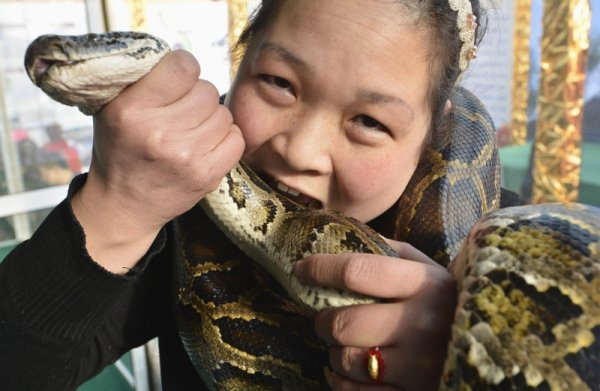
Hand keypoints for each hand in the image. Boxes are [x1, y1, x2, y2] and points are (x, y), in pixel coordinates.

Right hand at [73, 50, 244, 271]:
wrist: (124, 204)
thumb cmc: (121, 149)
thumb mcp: (114, 108)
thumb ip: (145, 80)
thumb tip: (184, 58)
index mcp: (131, 109)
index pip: (183, 67)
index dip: (184, 68)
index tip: (178, 80)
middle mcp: (159, 133)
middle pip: (207, 91)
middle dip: (197, 97)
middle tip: (181, 112)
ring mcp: (186, 156)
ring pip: (224, 114)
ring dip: (211, 119)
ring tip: (191, 131)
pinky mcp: (207, 175)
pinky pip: (237, 139)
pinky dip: (225, 139)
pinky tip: (206, 144)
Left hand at [294, 240, 455, 389]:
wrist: (496, 348)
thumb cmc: (448, 303)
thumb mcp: (429, 270)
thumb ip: (391, 251)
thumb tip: (342, 236)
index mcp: (424, 285)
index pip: (356, 271)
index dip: (320, 269)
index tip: (301, 269)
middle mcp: (422, 325)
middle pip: (345, 323)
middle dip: (323, 321)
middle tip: (325, 318)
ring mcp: (418, 366)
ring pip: (348, 360)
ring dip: (335, 352)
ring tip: (345, 344)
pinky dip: (342, 381)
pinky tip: (350, 372)